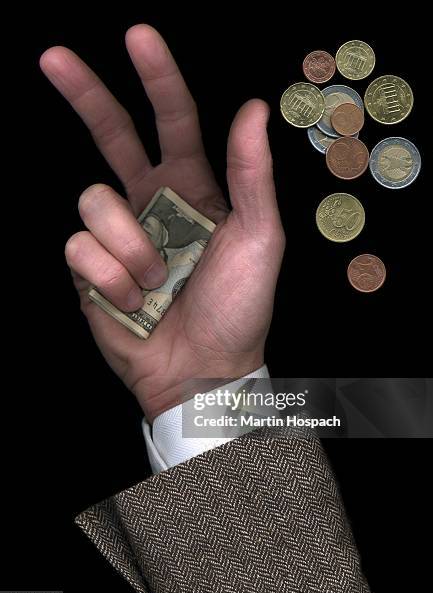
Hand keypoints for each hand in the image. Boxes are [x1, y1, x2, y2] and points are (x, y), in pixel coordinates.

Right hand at [40, 25, 284, 421]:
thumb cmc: (238, 308)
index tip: (137, 37)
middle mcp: (150, 203)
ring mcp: (118, 235)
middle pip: (110, 135)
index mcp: (193, 189)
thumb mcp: (261, 239)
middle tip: (54, 58)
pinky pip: (80, 247)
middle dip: (85, 94)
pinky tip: (133, 299)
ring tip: (157, 281)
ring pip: (93, 200)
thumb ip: (253, 176)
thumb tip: (252, 108)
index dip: (157, 78)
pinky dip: (111, 277)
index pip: (172, 122)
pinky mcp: (91, 268)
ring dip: (129, 245)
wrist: (204, 367)